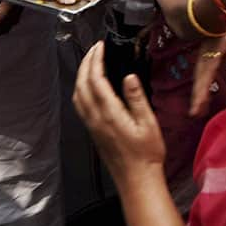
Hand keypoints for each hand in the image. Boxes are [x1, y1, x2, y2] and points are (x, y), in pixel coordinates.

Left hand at [73, 42, 165, 185]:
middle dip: (86, 64)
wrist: (136, 179)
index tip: (101, 46)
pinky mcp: (92, 131)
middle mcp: (95, 118)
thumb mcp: (148, 123)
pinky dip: (81, 88)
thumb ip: (136, 98)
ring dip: (81, 75)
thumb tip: (128, 75)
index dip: (96, 60)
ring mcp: (91, 125)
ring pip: (77, 95)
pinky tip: (90, 86)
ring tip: (91, 63)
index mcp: (109, 113)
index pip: (96, 80)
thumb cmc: (147, 152)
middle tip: (95, 49)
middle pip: (82, 85)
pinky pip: (80, 104)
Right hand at [190, 16, 225, 117]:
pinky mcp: (207, 55)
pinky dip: (201, 85)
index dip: (203, 86)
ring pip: (199, 74)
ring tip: (197, 111)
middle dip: (197, 93)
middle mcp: (206, 48)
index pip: (208, 68)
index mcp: (216, 44)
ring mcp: (205, 51)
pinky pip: (202, 72)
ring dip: (198, 91)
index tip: (199, 102)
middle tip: (194, 112)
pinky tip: (202, 99)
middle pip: (200, 73)